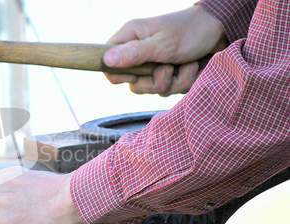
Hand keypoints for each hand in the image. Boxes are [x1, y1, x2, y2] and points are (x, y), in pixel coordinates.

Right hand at [103, 5, 225, 95]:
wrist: (221, 30)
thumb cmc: (190, 31)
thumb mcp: (161, 44)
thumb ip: (133, 53)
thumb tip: (106, 61)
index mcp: (130, 38)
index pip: (108, 64)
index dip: (119, 75)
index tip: (137, 75)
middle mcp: (139, 52)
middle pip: (133, 84)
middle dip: (154, 82)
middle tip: (167, 69)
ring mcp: (154, 64)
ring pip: (153, 88)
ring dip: (174, 81)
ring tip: (186, 65)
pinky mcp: (170, 72)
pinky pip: (170, 89)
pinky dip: (184, 81)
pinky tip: (193, 67)